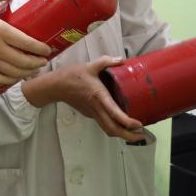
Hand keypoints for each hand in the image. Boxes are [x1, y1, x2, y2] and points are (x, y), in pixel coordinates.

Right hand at [0, 0, 49, 85]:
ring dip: (28, 72)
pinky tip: (17, 77)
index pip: (27, 42)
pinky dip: (13, 80)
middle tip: (44, 60)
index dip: (41, 48)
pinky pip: (2, 79)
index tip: (47, 49)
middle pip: (25, 60)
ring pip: (16, 72)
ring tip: (34, 69)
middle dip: (38, 62)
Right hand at [23, 56, 144, 141]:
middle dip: (128, 135)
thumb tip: (122, 60)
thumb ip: (106, 62)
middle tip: (141, 134)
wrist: (55, 86)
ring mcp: (92, 113)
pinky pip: (103, 124)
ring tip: (134, 133)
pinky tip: (120, 122)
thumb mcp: (90, 66)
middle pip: (113, 129)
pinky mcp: (89, 114)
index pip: (115, 114)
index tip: (139, 124)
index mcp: (99, 97)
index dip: (128, 123)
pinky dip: (114, 127)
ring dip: (122, 134)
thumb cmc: (72, 75)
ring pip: (108, 130)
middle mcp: (97, 109)